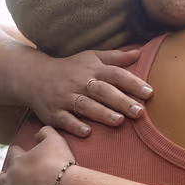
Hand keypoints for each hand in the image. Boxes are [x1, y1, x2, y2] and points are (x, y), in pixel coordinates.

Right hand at [32, 48, 152, 137]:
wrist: (34, 76)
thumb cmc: (70, 68)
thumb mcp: (91, 58)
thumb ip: (115, 57)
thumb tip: (140, 52)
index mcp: (92, 69)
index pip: (115, 74)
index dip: (132, 82)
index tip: (149, 93)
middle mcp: (79, 82)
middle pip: (102, 91)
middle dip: (121, 101)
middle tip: (139, 111)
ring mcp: (66, 98)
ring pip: (85, 105)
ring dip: (101, 113)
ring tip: (119, 121)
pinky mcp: (54, 112)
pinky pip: (64, 119)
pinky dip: (75, 125)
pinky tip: (87, 132)